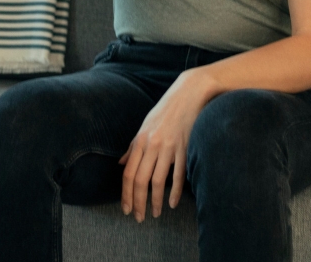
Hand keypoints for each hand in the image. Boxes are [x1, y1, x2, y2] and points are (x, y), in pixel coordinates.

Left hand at [120, 68, 214, 220]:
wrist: (189, 93)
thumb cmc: (166, 110)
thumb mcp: (145, 126)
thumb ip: (133, 147)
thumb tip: (121, 163)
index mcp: (140, 140)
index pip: (128, 173)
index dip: (125, 194)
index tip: (126, 209)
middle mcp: (152, 145)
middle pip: (140, 180)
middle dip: (138, 202)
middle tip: (139, 217)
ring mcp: (169, 147)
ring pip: (158, 181)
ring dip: (156, 201)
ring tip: (156, 213)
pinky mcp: (186, 148)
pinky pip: (179, 174)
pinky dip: (175, 191)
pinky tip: (172, 203)